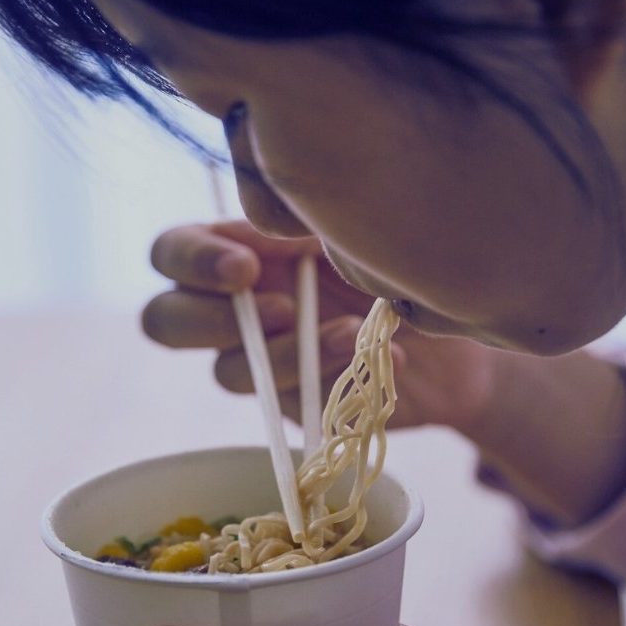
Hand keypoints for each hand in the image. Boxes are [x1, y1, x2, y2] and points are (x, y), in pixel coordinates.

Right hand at [141, 221, 501, 433]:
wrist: (461, 328)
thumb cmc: (401, 256)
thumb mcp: (353, 228)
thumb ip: (306, 223)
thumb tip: (278, 229)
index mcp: (237, 248)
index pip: (173, 252)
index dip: (193, 262)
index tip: (247, 268)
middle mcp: (235, 306)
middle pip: (164, 321)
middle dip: (209, 321)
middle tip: (281, 310)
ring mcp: (260, 359)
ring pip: (230, 370)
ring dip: (288, 352)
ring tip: (351, 332)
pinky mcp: (293, 402)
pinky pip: (286, 400)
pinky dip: (330, 376)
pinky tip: (380, 355)